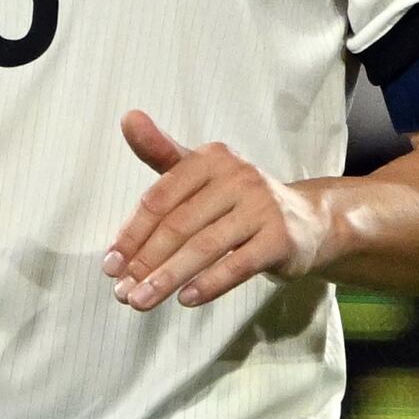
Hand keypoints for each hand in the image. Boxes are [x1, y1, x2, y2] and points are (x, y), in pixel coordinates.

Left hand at [108, 112, 335, 308]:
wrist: (306, 220)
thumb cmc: (239, 200)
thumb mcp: (201, 173)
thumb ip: (160, 151)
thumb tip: (128, 117)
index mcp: (212, 158)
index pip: (160, 199)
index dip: (131, 234)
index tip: (111, 265)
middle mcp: (240, 176)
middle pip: (179, 225)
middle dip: (146, 262)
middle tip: (123, 292)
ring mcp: (263, 207)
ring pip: (204, 247)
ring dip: (168, 278)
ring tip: (141, 302)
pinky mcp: (280, 238)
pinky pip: (238, 264)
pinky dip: (209, 284)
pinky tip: (186, 299)